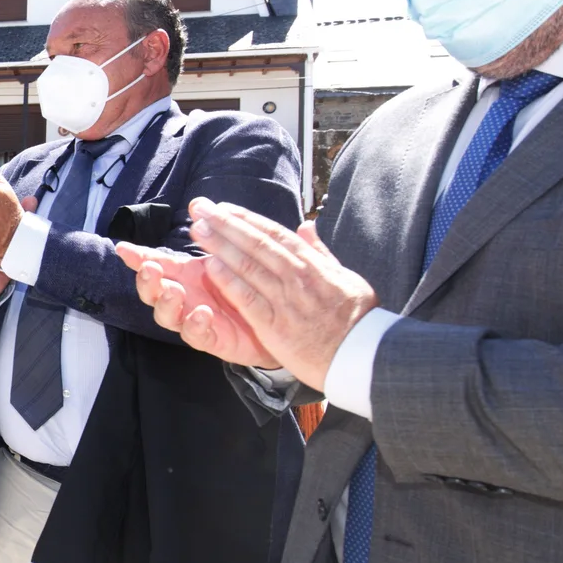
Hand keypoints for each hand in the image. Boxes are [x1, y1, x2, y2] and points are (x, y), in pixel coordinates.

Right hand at [115, 241, 277, 367]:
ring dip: (166, 303)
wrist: (274, 318)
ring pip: (166, 315)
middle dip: (146, 281)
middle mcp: (183, 297)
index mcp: (185, 274)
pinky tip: (203, 312)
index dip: (138, 257)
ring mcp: (192, 318)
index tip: (123, 248)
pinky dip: (195, 325)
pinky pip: (196, 335)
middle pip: (151, 292)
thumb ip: (214, 231)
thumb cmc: (246, 282)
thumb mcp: (229, 252)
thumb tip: (198, 203)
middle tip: (149, 268)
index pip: (156, 263)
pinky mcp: (210, 339)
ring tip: (174, 291)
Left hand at [180, 198, 379, 389]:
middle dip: (226, 224)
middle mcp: (298, 276)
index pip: (274, 234)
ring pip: (249, 266)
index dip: (246, 218)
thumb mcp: (346, 276)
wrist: (364, 355)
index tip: (224, 207)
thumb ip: (321, 252)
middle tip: (201, 209)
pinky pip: (249, 299)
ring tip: (198, 230)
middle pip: (256, 243)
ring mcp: (287, 300)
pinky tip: (211, 267)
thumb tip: (307, 227)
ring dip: (220, 246)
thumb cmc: (356, 318)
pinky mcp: (277, 326)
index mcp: (313, 264)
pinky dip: (230, 282)